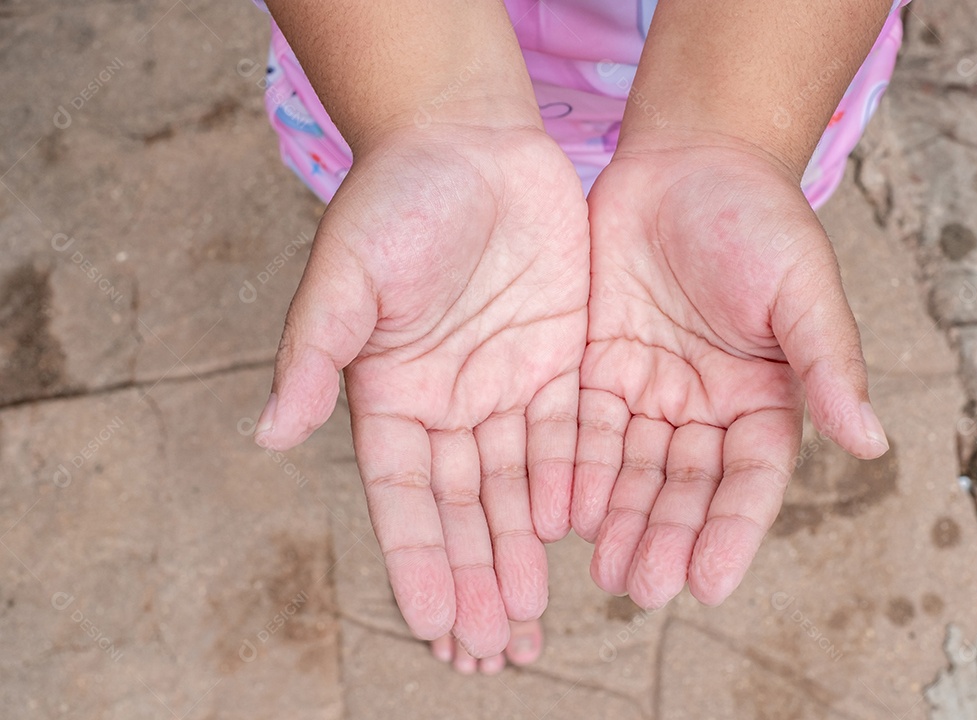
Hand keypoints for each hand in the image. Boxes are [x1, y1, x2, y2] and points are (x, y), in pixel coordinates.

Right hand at [255, 124, 588, 656]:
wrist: (471, 140)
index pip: (405, 500)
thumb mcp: (346, 275)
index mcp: (392, 396)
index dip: (419, 562)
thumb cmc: (397, 199)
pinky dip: (570, 494)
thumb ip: (312, 356)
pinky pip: (568, 441)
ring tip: (531, 626)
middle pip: (464, 512)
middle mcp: (450, 405)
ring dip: (521, 557)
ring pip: (516, 491)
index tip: (434, 625)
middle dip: (476, 580)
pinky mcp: (560, 363)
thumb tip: (267, 435)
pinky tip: (575, 543)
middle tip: (494, 652)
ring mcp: (507, 388)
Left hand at [573, 138, 887, 609]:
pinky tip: (557, 508)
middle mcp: (704, 409)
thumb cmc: (756, 216)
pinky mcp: (596, 369)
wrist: (685, 160)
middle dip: (663, 539)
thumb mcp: (800, 284)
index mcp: (763, 399)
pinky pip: (584, 429)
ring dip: (617, 520)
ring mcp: (648, 392)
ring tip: (598, 569)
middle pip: (683, 489)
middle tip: (638, 589)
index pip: (749, 481)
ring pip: (631, 471)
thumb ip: (829, 361)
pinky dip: (573, 469)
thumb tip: (873, 443)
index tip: (708, 585)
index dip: (730, 533)